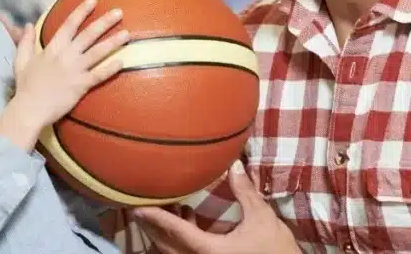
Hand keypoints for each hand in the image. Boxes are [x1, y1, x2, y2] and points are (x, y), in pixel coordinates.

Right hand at [0, 0, 129, 148]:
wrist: (29, 109)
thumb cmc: (25, 87)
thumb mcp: (21, 61)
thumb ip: (25, 41)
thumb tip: (27, 25)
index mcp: (53, 48)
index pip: (69, 24)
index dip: (81, 11)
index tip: (93, 0)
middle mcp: (66, 55)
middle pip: (88, 34)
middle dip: (104, 21)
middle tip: (119, 12)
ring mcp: (75, 70)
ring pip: (98, 52)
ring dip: (113, 42)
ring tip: (127, 34)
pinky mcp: (81, 85)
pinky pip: (99, 75)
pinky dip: (110, 68)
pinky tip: (122, 62)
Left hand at [132, 161, 299, 253]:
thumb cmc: (275, 251)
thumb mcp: (262, 220)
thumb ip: (246, 193)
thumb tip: (234, 166)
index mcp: (208, 250)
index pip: (174, 231)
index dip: (154, 216)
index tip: (136, 205)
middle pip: (164, 244)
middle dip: (151, 223)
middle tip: (141, 200)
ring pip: (171, 251)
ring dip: (164, 230)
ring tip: (165, 205)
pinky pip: (183, 253)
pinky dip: (178, 237)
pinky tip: (187, 217)